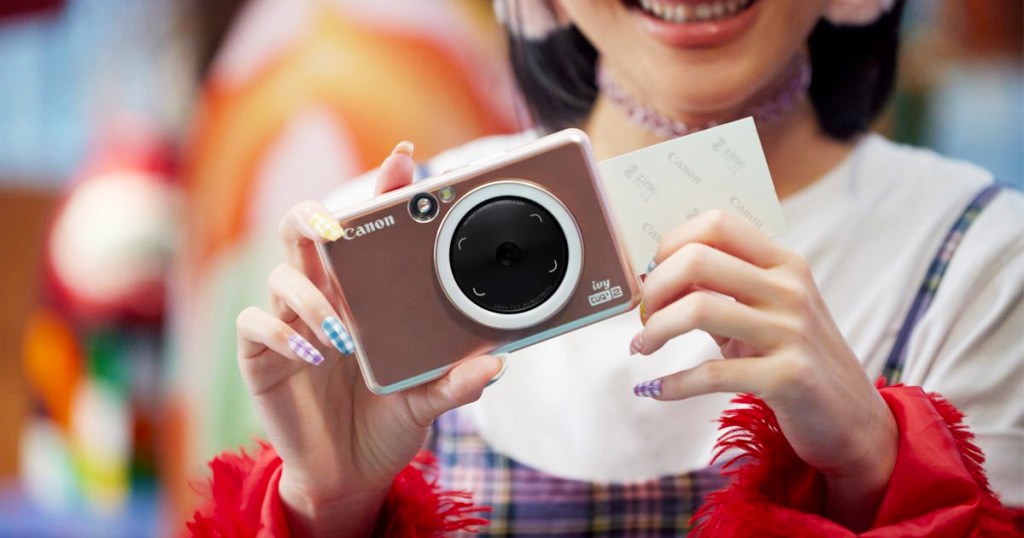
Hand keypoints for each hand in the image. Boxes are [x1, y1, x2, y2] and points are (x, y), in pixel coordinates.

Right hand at [235, 142, 501, 537]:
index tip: (406, 159)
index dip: (381, 189)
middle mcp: (325, 297)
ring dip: (308, 295)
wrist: (350, 476)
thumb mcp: (428, 402)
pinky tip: (310, 355)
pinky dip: (280, 332)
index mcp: (364, 294)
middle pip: (304, 230)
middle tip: (339, 228)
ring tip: (341, 334)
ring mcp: (289, 323)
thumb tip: (495, 364)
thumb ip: (456, 383)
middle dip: (317, 215)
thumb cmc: (388, 423)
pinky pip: (255, 324)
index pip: (368, 229)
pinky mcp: (260, 355)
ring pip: (279, 273)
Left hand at [633, 210, 896, 529]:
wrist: (854, 420)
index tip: (652, 275)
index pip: (716, 223)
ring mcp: (791, 332)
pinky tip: (655, 389)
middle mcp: (789, 289)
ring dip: (654, 331)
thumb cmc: (797, 359)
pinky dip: (672, 383)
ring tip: (642, 348)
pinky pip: (711, 373)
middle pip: (697, 260)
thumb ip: (723, 289)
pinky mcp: (787, 378)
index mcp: (784, 263)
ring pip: (698, 309)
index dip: (670, 244)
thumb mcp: (768, 312)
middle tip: (642, 316)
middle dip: (653, 288)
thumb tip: (656, 275)